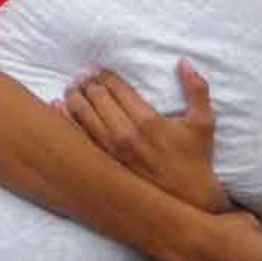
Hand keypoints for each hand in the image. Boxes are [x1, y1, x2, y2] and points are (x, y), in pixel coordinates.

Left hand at [55, 59, 228, 212]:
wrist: (188, 199)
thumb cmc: (196, 158)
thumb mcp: (203, 122)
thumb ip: (197, 89)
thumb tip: (184, 61)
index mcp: (147, 120)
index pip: (116, 88)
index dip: (104, 75)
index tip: (98, 70)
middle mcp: (125, 134)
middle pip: (97, 98)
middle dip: (88, 83)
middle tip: (83, 75)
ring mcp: (112, 150)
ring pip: (83, 115)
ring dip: (75, 96)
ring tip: (72, 87)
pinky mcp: (104, 163)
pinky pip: (79, 136)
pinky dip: (65, 118)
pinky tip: (58, 106)